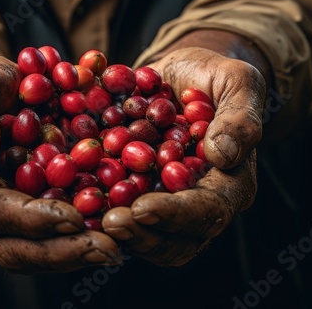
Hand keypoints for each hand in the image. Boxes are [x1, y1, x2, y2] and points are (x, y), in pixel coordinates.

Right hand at [0, 54, 120, 273]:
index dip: (33, 218)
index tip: (75, 217)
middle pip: (6, 245)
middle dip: (58, 252)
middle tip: (108, 249)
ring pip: (22, 251)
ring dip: (68, 255)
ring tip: (112, 249)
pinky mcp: (4, 210)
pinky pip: (35, 236)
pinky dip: (68, 240)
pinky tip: (100, 234)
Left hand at [102, 46, 265, 264]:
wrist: (180, 73)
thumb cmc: (214, 76)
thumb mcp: (238, 83)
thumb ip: (240, 117)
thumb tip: (221, 155)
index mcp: (229, 181)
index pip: (209, 210)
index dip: (176, 214)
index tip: (143, 207)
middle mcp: (196, 198)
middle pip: (175, 238)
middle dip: (141, 234)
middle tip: (109, 222)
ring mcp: (163, 196)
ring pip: (144, 232)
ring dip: (115, 228)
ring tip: (85, 214)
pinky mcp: (135, 185)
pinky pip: (117, 204)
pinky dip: (95, 204)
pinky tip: (72, 195)